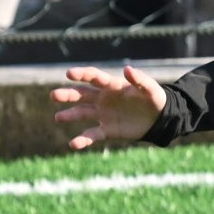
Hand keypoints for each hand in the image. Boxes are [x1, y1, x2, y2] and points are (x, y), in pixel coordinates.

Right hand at [50, 63, 169, 150]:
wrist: (159, 119)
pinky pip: (91, 135)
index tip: (69, 73)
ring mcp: (103, 114)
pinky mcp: (106, 130)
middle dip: (68, 95)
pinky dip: (82, 140)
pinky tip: (73, 144)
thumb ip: (140, 80)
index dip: (82, 74)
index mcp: (112, 86)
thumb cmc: (154, 99)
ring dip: (69, 115)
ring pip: (82, 113)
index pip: (94, 77)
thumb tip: (127, 69)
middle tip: (54, 95)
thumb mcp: (151, 89)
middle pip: (82, 95)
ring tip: (58, 117)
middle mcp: (103, 99)